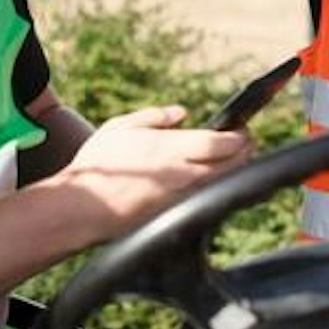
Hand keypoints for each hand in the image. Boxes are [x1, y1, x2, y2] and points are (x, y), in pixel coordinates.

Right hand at [50, 105, 252, 240]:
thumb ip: (154, 116)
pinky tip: (209, 180)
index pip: (223, 142)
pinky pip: (208, 198)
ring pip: (225, 183)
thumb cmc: (99, 165)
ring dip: (233, 170)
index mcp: (172, 148)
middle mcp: (185, 174)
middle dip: (244, 152)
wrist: (83, 209)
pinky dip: (216, 187)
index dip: (239, 135)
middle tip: (243, 143)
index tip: (241, 130)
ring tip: (229, 159)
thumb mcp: (120, 127)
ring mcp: (184, 198)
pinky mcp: (179, 215)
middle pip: (234, 164)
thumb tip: (181, 113)